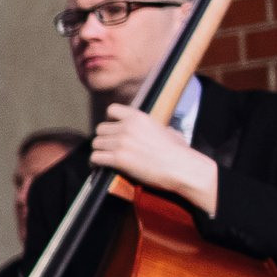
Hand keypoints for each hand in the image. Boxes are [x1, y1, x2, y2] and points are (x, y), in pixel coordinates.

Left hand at [92, 103, 219, 213]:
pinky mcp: (118, 158)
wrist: (181, 167)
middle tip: (110, 148)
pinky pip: (95, 157)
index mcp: (139, 117)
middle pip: (100, 129)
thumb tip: (159, 130)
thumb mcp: (167, 130)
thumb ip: (154, 127)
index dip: (110, 120)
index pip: (112, 109)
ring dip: (100, 151)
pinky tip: (100, 166)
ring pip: (96, 143)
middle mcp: (127, 127)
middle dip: (104, 139)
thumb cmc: (178, 152)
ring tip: (106, 158)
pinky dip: (96, 163)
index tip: (112, 129)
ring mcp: (121, 142)